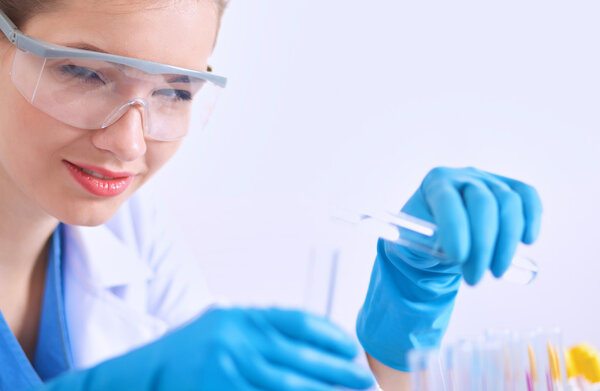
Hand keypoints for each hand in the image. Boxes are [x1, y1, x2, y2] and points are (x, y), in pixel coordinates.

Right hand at [42, 307, 374, 390]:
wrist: (137, 377)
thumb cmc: (185, 353)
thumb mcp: (222, 328)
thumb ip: (261, 331)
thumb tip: (313, 346)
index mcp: (240, 316)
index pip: (300, 322)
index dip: (332, 336)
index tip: (353, 350)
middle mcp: (235, 338)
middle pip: (303, 356)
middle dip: (340, 370)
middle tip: (366, 380)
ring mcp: (227, 367)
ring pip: (291, 383)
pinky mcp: (221, 389)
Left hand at [356, 167, 542, 370]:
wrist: (437, 234)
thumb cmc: (422, 238)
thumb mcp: (413, 243)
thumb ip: (426, 245)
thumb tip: (453, 253)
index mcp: (434, 182)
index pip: (447, 200)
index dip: (455, 227)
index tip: (457, 257)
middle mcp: (463, 176)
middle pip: (483, 203)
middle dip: (482, 245)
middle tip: (475, 279)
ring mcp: (489, 180)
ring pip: (509, 204)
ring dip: (506, 243)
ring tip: (494, 272)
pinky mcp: (510, 189)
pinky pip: (528, 197)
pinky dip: (532, 218)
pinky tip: (526, 242)